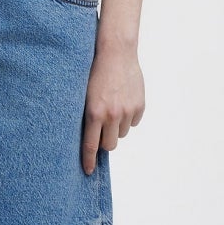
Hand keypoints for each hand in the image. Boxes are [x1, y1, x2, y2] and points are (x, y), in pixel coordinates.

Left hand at [82, 39, 143, 174]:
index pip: (91, 145)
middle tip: (102, 131)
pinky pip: (134, 122)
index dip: (89, 161)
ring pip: (122, 133)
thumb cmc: (95, 72)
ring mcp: (127, 111)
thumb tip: (90, 139)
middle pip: (110, 145)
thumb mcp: (85, 95)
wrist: (116, 52)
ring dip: (117, 127)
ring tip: (113, 108)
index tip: (88, 171)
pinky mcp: (139, 106)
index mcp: (94, 113)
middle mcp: (112, 115)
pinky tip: (123, 101)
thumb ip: (89, 116)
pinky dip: (129, 117)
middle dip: (105, 141)